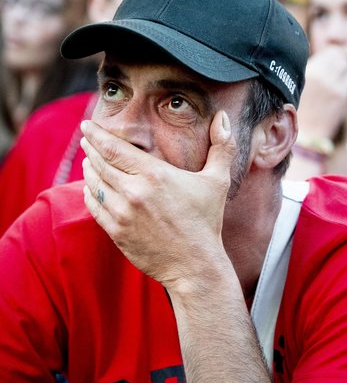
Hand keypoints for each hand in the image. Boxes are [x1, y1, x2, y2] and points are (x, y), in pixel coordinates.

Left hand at [80, 111, 236, 291]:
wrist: (195, 264)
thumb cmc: (207, 221)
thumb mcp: (218, 181)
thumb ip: (222, 146)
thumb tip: (222, 117)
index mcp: (155, 175)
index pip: (114, 148)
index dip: (97, 134)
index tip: (88, 125)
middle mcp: (133, 191)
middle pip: (99, 162)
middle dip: (91, 148)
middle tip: (88, 139)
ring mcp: (121, 213)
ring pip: (93, 183)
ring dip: (88, 169)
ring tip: (89, 160)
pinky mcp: (115, 231)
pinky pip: (93, 205)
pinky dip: (90, 192)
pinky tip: (92, 187)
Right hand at [296, 45, 346, 139]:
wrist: (305, 137)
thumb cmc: (301, 113)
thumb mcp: (299, 87)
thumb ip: (312, 73)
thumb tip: (326, 61)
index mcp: (304, 71)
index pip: (325, 51)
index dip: (332, 54)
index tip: (333, 61)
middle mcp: (317, 74)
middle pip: (336, 53)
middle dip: (340, 58)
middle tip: (340, 67)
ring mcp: (330, 84)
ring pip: (346, 62)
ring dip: (346, 67)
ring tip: (342, 76)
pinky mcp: (341, 95)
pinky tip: (345, 84)